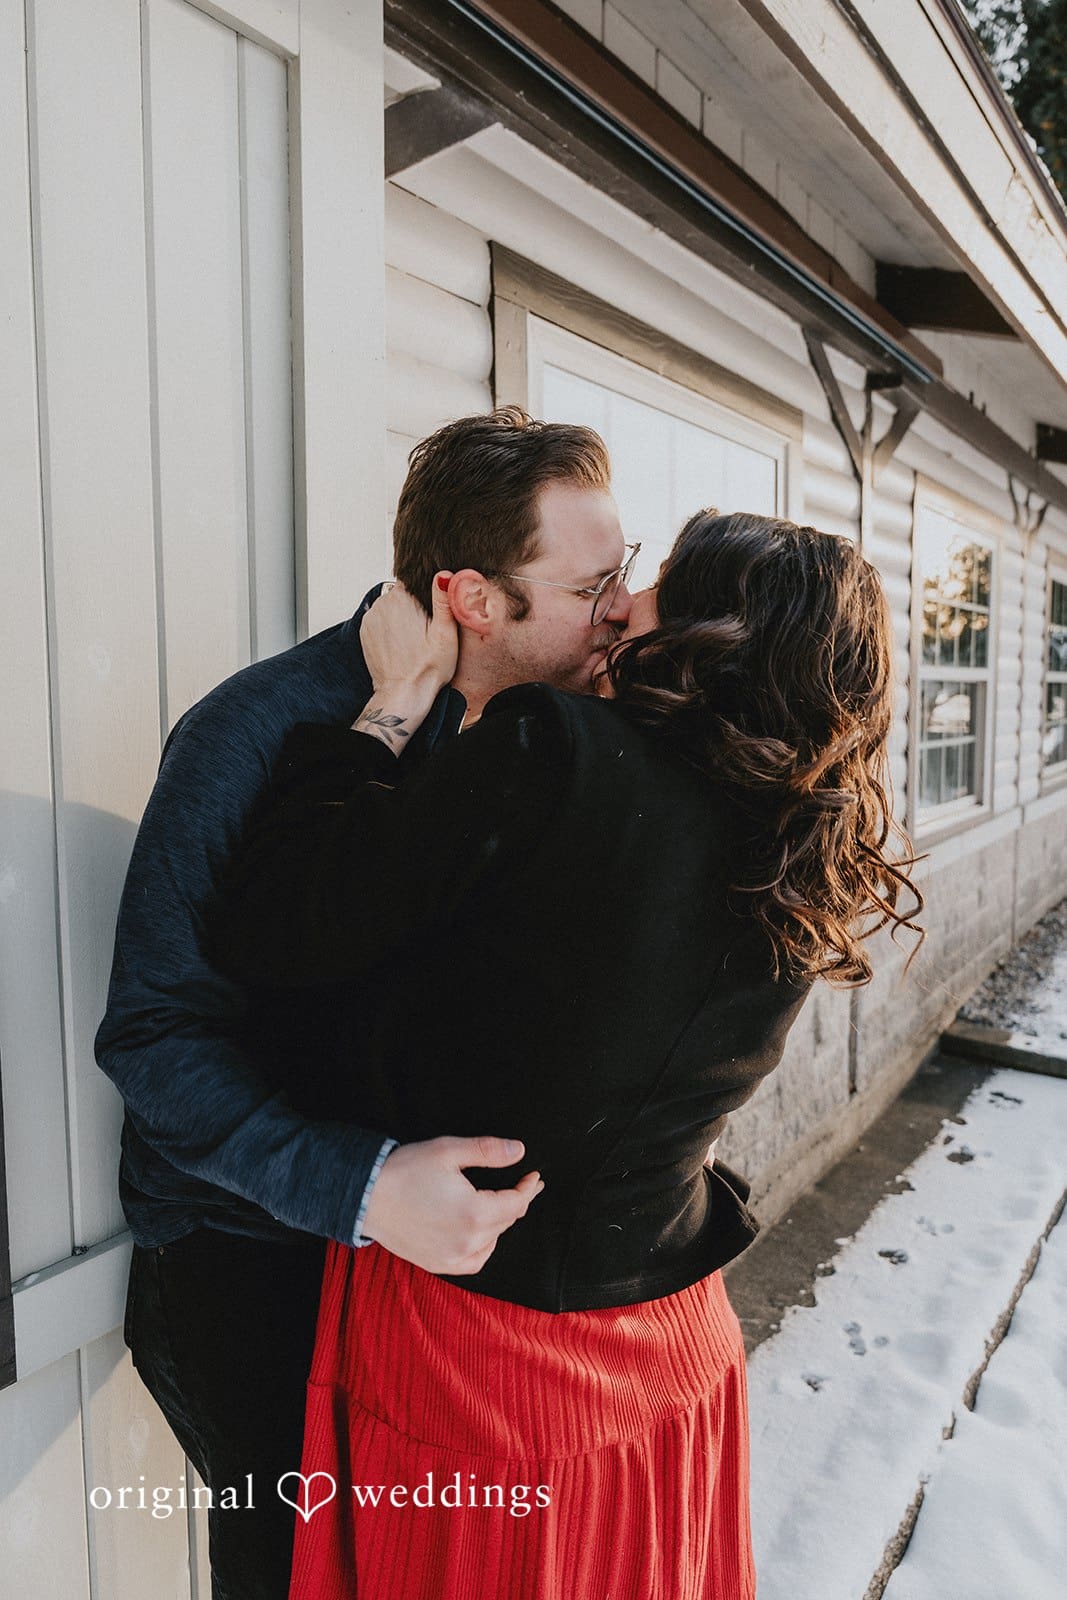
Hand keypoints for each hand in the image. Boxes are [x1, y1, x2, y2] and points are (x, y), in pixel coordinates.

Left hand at [361, 575, 457, 699]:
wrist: (403, 694)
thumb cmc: (426, 669)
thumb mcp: (446, 634)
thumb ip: (444, 600)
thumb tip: (444, 574)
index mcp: (401, 599)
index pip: (415, 580)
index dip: (427, 595)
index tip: (433, 614)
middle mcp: (381, 604)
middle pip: (402, 594)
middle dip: (414, 606)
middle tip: (426, 631)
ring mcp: (370, 618)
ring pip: (390, 607)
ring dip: (401, 617)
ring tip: (414, 639)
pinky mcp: (365, 632)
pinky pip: (381, 620)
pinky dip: (390, 628)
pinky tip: (402, 643)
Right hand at [361, 1135, 544, 1274]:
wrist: (365, 1196)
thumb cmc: (405, 1170)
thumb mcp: (448, 1151)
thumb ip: (488, 1151)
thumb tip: (519, 1151)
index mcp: (475, 1213)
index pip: (516, 1203)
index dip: (528, 1188)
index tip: (534, 1176)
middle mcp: (468, 1241)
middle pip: (507, 1221)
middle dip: (517, 1201)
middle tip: (523, 1186)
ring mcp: (452, 1257)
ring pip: (492, 1241)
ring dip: (500, 1223)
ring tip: (501, 1205)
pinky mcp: (438, 1264)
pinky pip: (474, 1262)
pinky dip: (483, 1248)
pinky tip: (481, 1235)